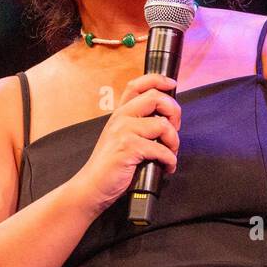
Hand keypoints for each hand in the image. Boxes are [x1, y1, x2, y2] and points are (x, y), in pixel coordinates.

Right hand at [71, 73, 181, 215]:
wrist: (92, 186)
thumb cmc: (111, 166)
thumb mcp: (122, 138)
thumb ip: (139, 126)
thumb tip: (166, 121)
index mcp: (120, 113)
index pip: (137, 84)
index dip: (158, 80)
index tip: (172, 84)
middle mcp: (121, 117)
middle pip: (156, 98)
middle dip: (174, 111)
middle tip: (175, 129)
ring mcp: (123, 131)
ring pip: (163, 125)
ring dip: (174, 141)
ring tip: (171, 153)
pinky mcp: (128, 148)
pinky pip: (160, 149)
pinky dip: (170, 159)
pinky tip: (167, 166)